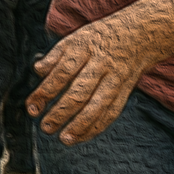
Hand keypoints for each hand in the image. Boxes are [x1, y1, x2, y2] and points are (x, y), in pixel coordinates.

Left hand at [27, 15, 153, 145]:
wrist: (141, 34)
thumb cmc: (99, 38)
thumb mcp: (75, 38)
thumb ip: (55, 56)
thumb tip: (37, 71)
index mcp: (85, 49)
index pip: (61, 73)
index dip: (45, 92)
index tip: (32, 107)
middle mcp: (102, 64)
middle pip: (81, 92)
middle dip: (61, 112)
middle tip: (45, 127)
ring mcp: (116, 78)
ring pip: (99, 105)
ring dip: (81, 125)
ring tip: (64, 139)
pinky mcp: (126, 90)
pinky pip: (113, 112)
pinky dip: (97, 127)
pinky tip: (81, 136)